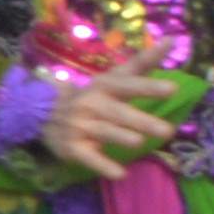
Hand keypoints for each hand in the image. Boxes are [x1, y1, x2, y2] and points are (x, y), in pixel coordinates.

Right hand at [42, 67, 184, 179]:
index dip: (147, 86)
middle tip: (167, 131)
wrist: (41, 112)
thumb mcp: (113, 78)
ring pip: (103, 132)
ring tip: (139, 143)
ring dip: (119, 136)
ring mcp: (80, 126)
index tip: (172, 89)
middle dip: (141, 121)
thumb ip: (143, 63)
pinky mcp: (72, 147)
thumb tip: (172, 40)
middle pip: (118, 112)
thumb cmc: (92, 95)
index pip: (127, 84)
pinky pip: (88, 157)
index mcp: (104, 86)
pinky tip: (120, 174)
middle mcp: (91, 104)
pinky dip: (102, 165)